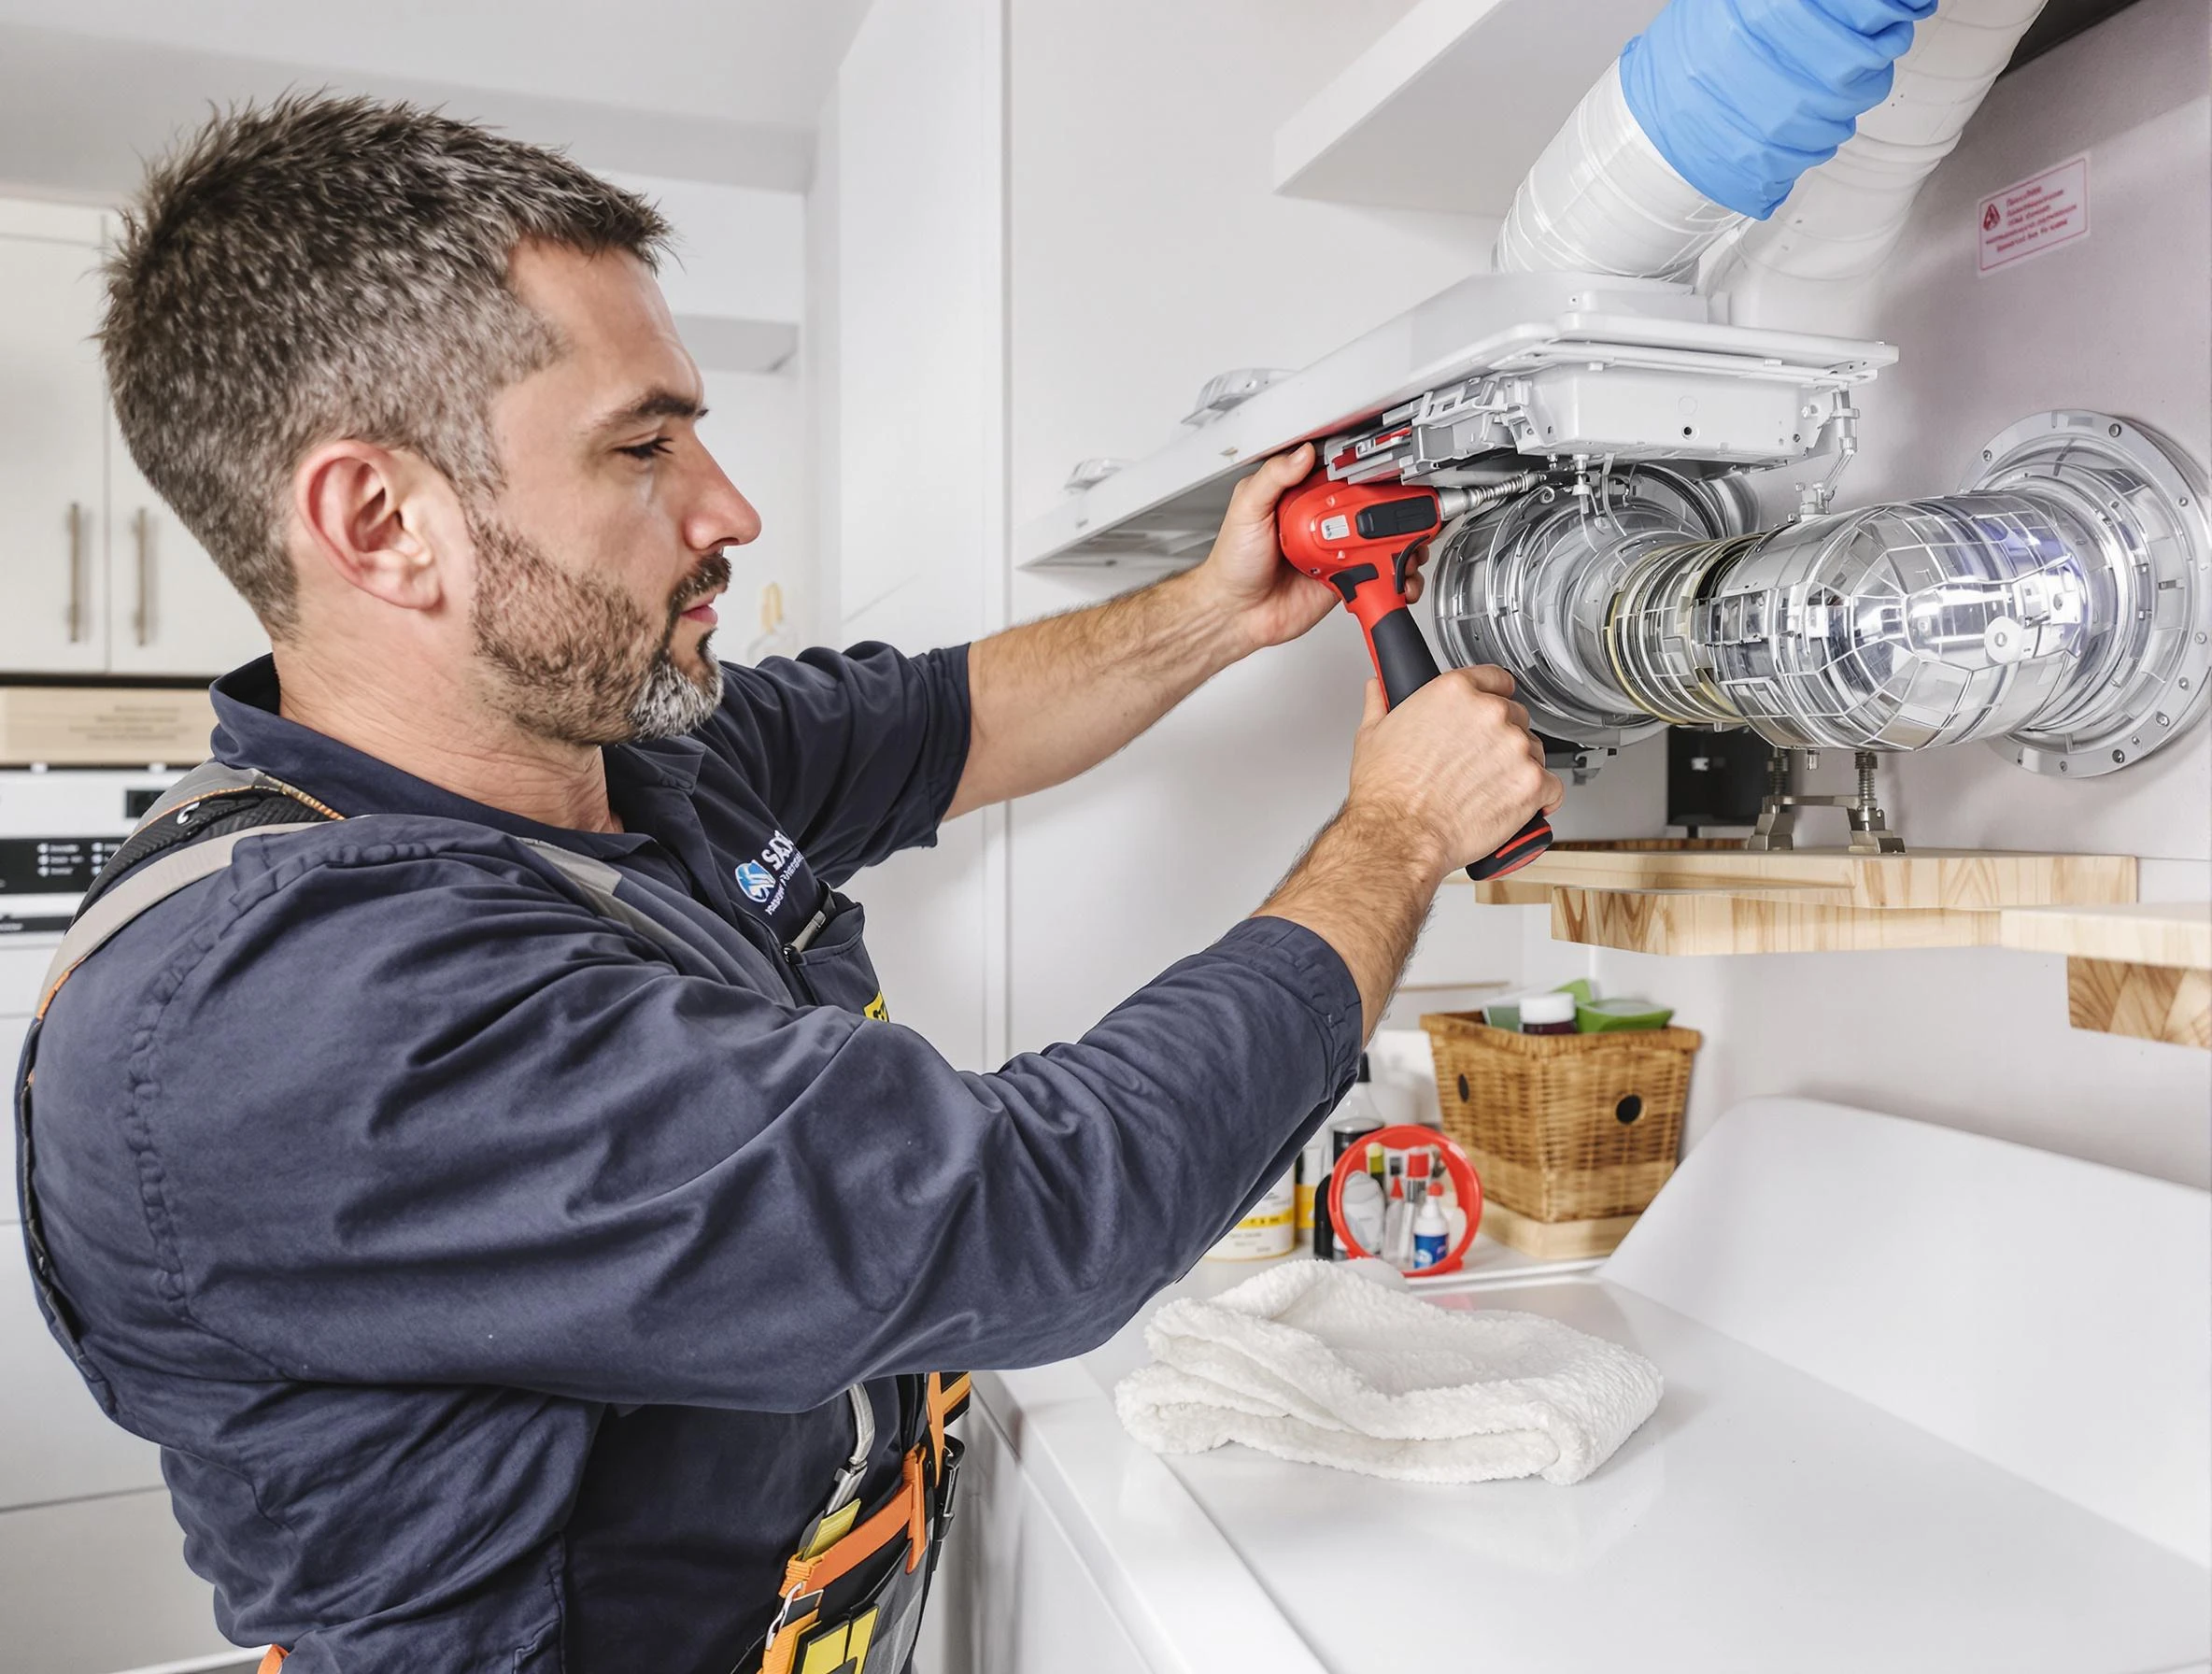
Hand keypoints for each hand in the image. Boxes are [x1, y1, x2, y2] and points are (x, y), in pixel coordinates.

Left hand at [1187, 444, 1433, 654]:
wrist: (1235, 612)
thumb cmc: (1233, 562)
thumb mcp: (1246, 508)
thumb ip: (1273, 478)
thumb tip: (1302, 453)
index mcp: (1302, 500)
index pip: (1341, 478)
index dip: (1366, 472)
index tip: (1389, 472)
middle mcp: (1322, 523)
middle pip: (1368, 508)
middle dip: (1395, 510)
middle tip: (1407, 513)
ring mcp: (1335, 552)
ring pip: (1377, 541)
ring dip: (1400, 543)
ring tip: (1409, 545)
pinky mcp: (1343, 580)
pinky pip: (1373, 574)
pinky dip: (1391, 576)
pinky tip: (1395, 574)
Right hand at [1345, 668, 1562, 880]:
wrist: (1400, 835)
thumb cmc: (1387, 792)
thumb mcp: (1373, 735)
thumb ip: (1381, 703)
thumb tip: (1379, 689)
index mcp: (1455, 692)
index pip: (1496, 679)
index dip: (1493, 698)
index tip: (1489, 714)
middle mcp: (1490, 713)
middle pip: (1515, 717)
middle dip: (1501, 739)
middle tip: (1478, 764)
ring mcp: (1515, 748)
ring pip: (1534, 751)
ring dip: (1519, 767)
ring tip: (1490, 790)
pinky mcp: (1533, 783)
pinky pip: (1552, 787)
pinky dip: (1540, 799)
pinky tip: (1517, 806)